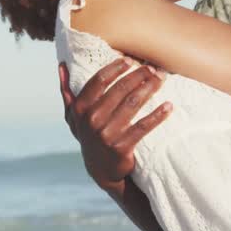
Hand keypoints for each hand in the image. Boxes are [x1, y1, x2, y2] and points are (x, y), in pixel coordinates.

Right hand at [58, 59, 171, 197]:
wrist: (101, 170)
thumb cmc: (90, 136)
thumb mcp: (74, 117)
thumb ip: (67, 91)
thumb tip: (61, 66)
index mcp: (80, 109)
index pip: (98, 81)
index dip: (115, 68)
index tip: (129, 60)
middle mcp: (92, 120)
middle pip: (119, 89)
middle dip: (138, 75)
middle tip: (152, 68)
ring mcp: (106, 134)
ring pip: (132, 104)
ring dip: (149, 88)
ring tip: (161, 79)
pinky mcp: (122, 147)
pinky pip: (143, 127)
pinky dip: (157, 115)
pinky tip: (168, 106)